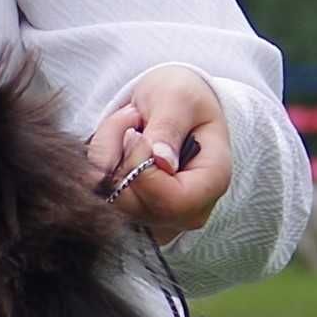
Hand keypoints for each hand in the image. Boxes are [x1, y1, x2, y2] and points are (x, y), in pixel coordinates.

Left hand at [86, 65, 231, 243]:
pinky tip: (120, 146)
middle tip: (129, 119)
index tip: (134, 132)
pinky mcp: (139, 216)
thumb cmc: (183, 99)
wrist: (176, 108)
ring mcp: (165, 218)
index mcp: (213, 181)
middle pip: (136, 204)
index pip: (171, 200)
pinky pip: (106, 198)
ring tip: (127, 127)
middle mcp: (191, 210)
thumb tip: (160, 160)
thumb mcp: (178, 98)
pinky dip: (103, 167)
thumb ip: (168, 126)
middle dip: (119, 156)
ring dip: (108, 156)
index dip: (141, 169)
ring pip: (114, 200)